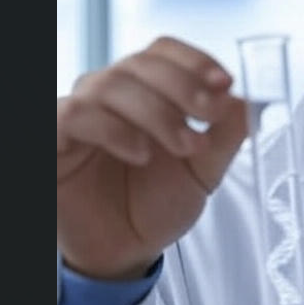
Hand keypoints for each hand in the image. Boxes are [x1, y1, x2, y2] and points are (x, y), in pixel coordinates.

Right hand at [57, 37, 247, 279]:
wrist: (124, 252)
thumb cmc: (155, 206)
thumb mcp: (204, 172)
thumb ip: (225, 137)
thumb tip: (248, 102)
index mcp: (145, 92)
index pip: (162, 52)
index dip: (194, 60)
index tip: (225, 83)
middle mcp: (109, 95)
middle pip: (140, 64)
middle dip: (182, 87)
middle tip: (209, 114)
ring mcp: (80, 114)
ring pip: (111, 85)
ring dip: (156, 112)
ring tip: (183, 146)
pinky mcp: (56, 139)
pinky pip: (76, 115)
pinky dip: (114, 129)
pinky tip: (140, 153)